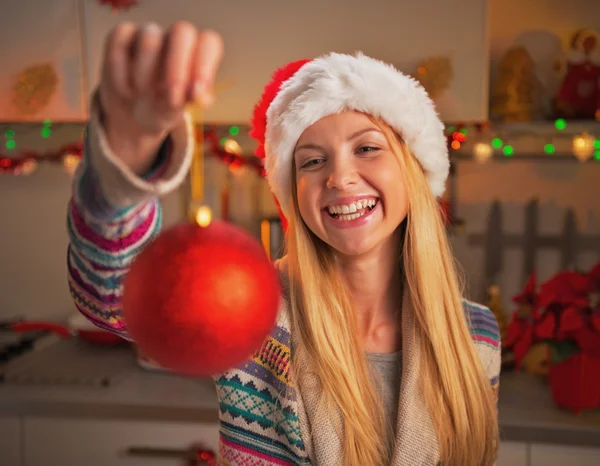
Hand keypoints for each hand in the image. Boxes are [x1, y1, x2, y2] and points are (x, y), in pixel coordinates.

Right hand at [98, 21, 223, 174]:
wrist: (131, 114)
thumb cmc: (162, 109)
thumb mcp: (177, 110)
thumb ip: (188, 100)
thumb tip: (199, 96)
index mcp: (197, 53)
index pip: (208, 42)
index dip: (205, 64)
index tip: (196, 92)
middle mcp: (175, 39)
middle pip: (182, 31)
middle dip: (178, 65)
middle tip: (171, 97)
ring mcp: (148, 34)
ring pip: (150, 37)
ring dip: (145, 72)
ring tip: (143, 96)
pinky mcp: (121, 37)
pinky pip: (120, 44)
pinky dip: (121, 73)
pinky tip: (126, 92)